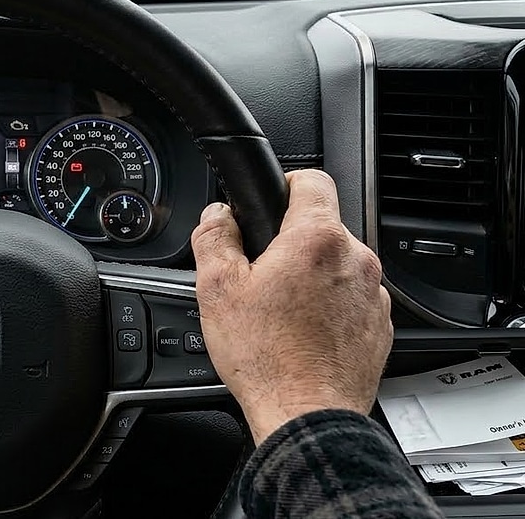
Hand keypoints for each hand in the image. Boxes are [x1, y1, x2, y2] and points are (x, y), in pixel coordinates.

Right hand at [191, 169, 391, 443]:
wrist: (306, 414)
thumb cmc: (266, 357)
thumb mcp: (216, 289)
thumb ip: (214, 238)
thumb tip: (216, 215)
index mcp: (316, 240)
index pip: (313, 180)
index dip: (287, 182)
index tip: (272, 199)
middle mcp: (356, 259)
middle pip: (323, 227)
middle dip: (291, 242)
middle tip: (260, 272)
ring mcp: (374, 295)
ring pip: (338, 265)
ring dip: (312, 276)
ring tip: (279, 310)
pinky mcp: (379, 326)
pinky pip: (351, 300)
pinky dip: (329, 307)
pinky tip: (301, 332)